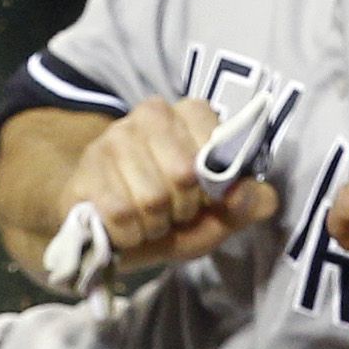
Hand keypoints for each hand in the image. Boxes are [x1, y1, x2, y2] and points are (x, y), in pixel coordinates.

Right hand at [66, 99, 281, 268]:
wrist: (103, 228)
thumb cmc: (169, 215)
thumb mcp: (216, 215)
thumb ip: (245, 204)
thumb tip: (262, 197)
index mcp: (190, 114)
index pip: (216, 149)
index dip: (214, 188)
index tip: (203, 197)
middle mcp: (150, 114)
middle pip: (183, 175)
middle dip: (183, 209)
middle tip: (172, 212)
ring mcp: (113, 138)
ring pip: (151, 198)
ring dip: (154, 225)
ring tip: (148, 220)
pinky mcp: (86, 168)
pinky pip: (120, 213)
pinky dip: (128, 235)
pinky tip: (125, 229)